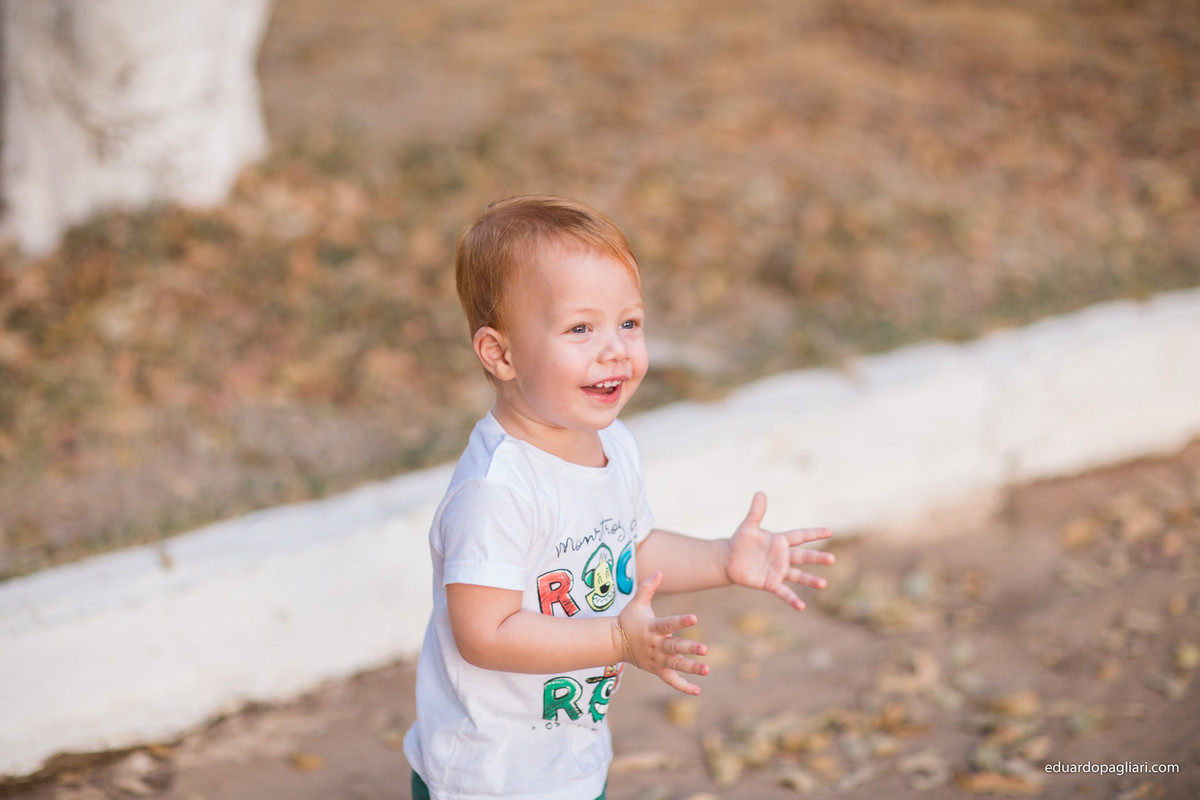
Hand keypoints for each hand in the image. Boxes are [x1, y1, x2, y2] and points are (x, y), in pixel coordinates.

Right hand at [617, 571, 709, 694]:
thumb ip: (648, 587)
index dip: (681, 621)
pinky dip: (682, 686)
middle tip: (705, 649)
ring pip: (675, 665)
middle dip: (688, 649)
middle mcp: (655, 645)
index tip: (695, 618)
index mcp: (652, 628)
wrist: (614, 642)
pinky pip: (670, 680)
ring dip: (691, 668)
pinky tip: (697, 690)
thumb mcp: (636, 603)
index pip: (668, 624)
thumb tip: (660, 572)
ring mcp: (656, 659)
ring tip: (707, 670)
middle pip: (673, 648)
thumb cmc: (629, 619)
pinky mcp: (657, 669)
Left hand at [725, 492, 833, 610]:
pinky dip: (792, 599)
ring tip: (823, 584)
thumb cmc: (740, 541)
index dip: (813, 533)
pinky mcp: (770, 583)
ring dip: (810, 580)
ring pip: (798, 576)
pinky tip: (802, 607)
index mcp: (780, 541)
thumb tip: (760, 493)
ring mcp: (778, 571)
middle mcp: (783, 557)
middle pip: (803, 556)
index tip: (829, 531)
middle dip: (817, 558)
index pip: (800, 536)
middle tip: (832, 559)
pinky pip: (784, 592)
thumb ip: (756, 512)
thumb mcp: (748, 526)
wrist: (729, 560)